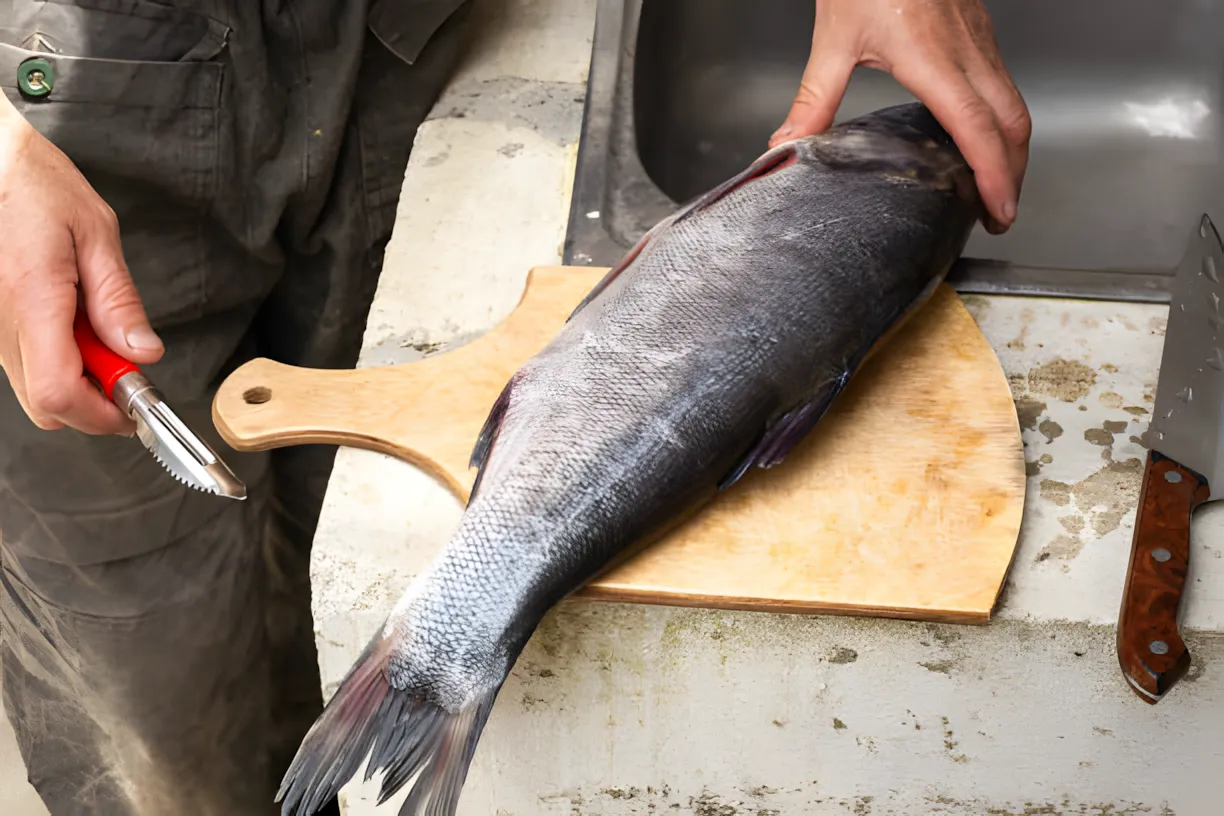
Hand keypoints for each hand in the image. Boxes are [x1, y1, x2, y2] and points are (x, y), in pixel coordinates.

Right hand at [0, 103, 162, 434]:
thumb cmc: (33, 184)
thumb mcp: (95, 233)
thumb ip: (119, 300)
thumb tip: (143, 353)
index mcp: (31, 300)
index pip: (59, 393)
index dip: (101, 414)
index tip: (135, 407)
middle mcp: (0, 323)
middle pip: (45, 405)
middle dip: (93, 404)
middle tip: (126, 370)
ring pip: (32, 388)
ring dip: (75, 380)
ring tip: (96, 331)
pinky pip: (21, 363)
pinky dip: (55, 360)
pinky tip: (71, 326)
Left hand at [771, 0, 1030, 233]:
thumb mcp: (834, 39)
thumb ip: (814, 99)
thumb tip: (789, 144)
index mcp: (934, 60)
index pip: (977, 129)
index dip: (994, 175)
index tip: (998, 209)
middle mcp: (967, 49)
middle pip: (1011, 123)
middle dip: (1012, 174)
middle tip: (998, 214)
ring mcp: (978, 37)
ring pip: (1014, 101)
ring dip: (1011, 148)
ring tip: (995, 184)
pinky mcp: (978, 28)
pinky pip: (1003, 81)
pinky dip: (1003, 118)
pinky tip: (981, 134)